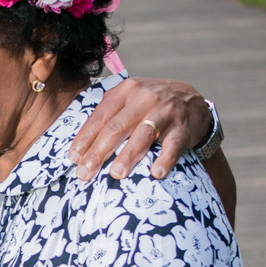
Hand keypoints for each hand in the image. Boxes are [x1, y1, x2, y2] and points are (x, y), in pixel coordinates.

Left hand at [70, 77, 212, 180]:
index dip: (85, 139)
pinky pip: (173, 145)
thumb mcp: (128, 100)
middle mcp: (144, 98)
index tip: (74, 159)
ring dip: (128, 156)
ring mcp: (165, 112)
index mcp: (125, 91)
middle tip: (85, 173)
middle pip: (116, 128)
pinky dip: (165, 159)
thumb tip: (79, 147)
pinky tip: (156, 173)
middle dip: (98, 152)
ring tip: (115, 174)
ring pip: (143, 135)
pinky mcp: (183, 128)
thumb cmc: (149, 106)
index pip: (100, 117)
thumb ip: (107, 115)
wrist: (191, 100)